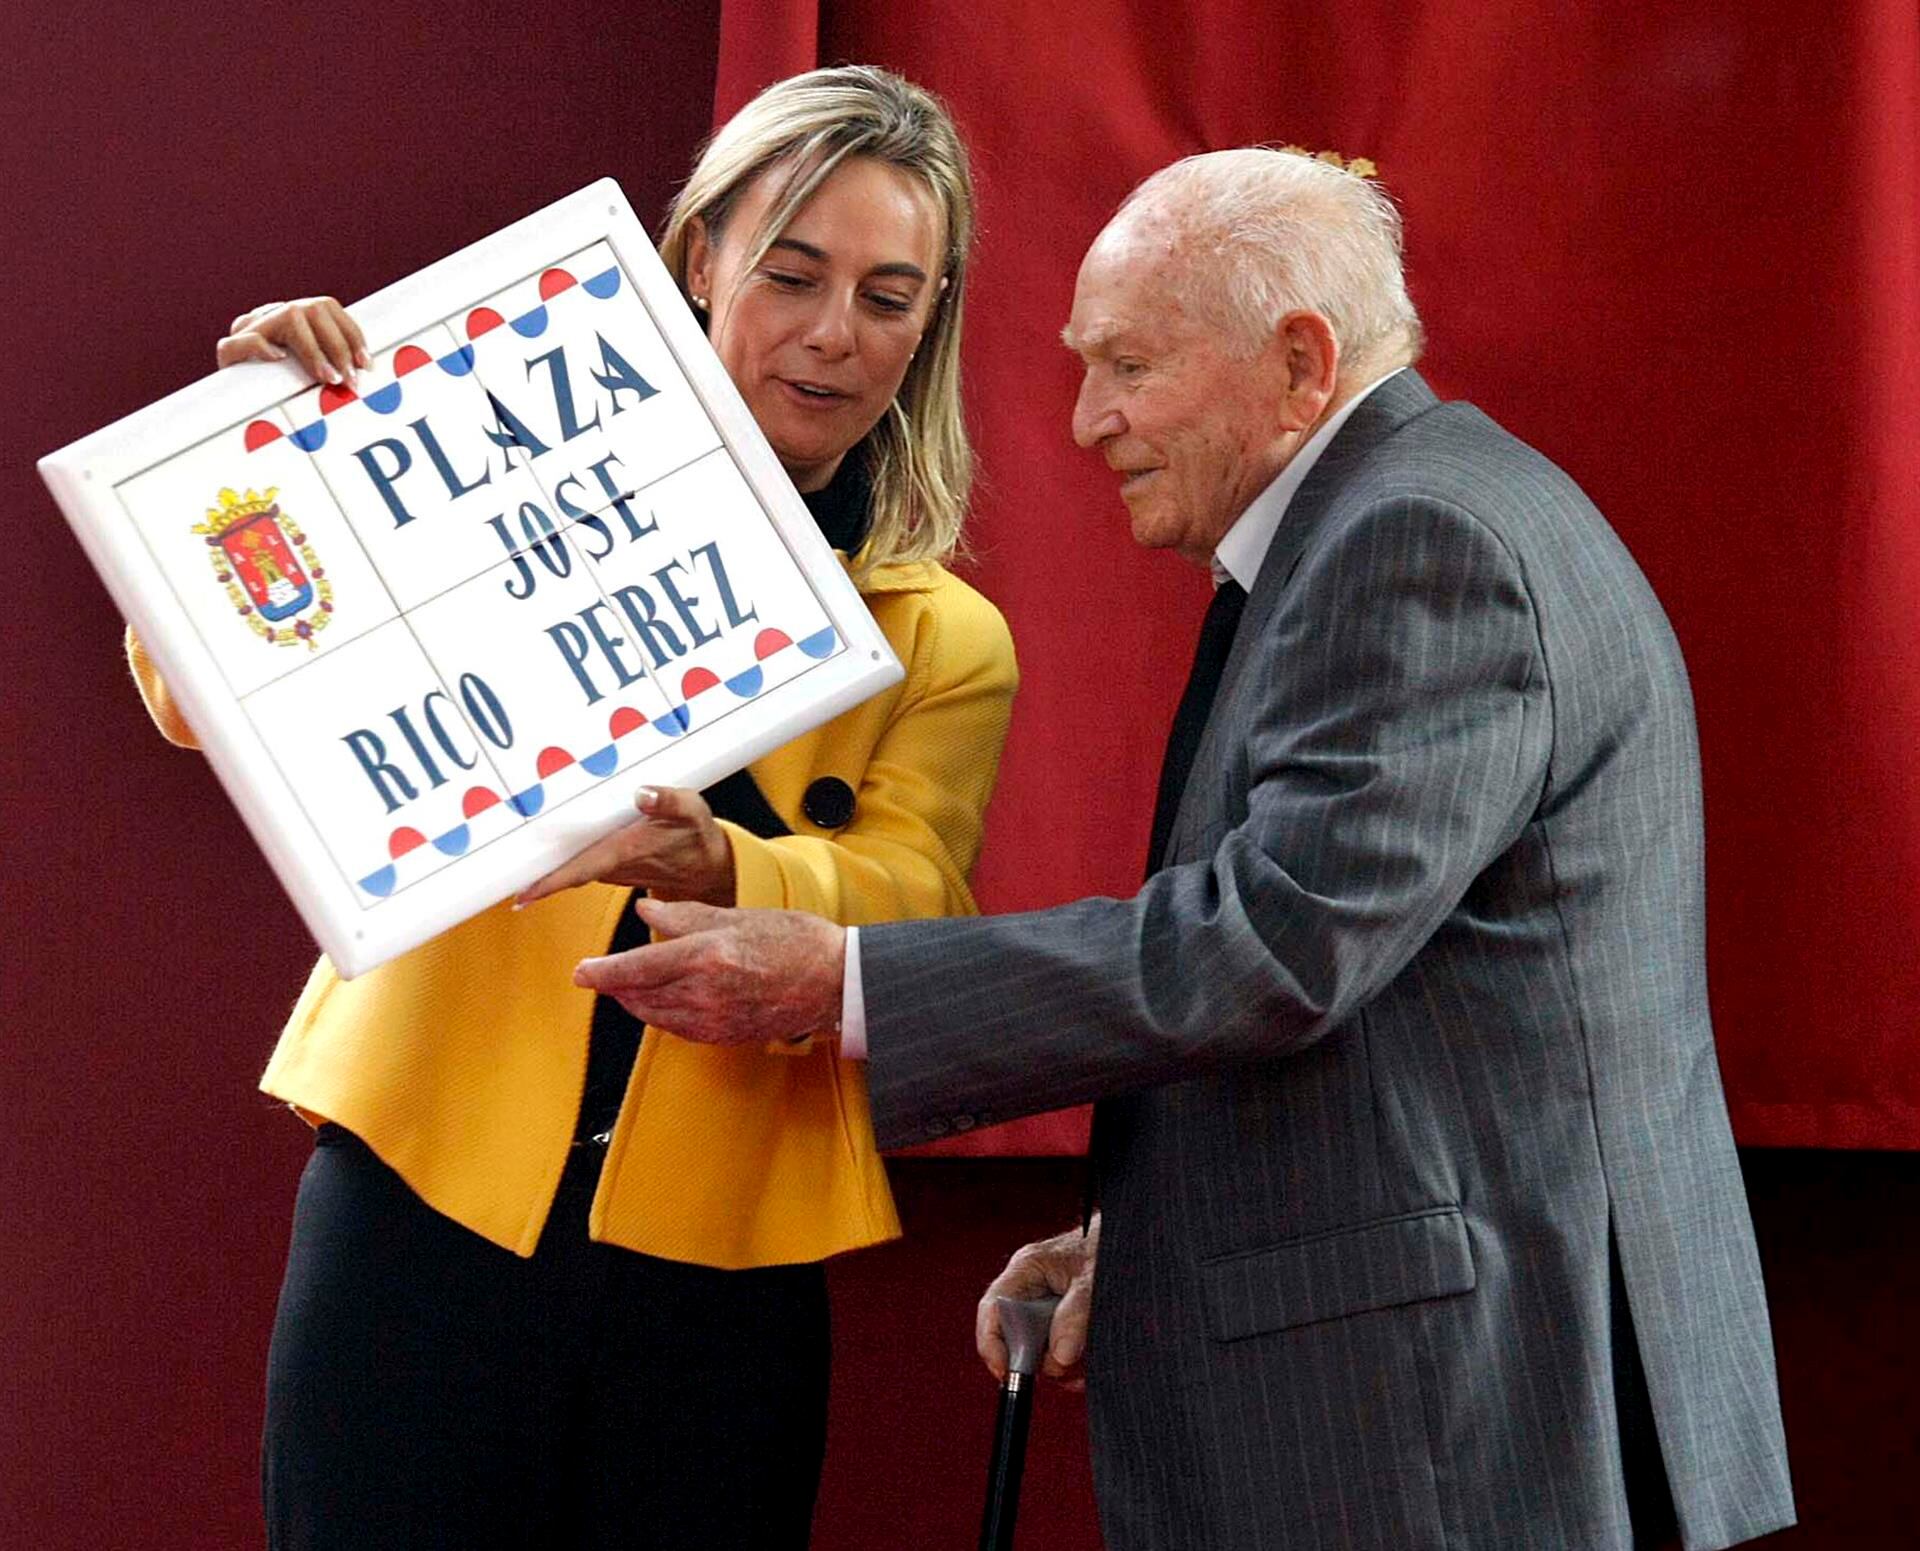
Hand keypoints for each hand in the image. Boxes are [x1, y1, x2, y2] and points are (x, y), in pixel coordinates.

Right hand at [216, 296, 368, 385]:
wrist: (235, 403)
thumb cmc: (283, 391)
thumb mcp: (313, 375)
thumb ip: (334, 365)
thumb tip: (367, 372)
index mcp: (292, 315)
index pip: (326, 308)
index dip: (351, 334)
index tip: (366, 364)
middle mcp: (272, 315)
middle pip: (312, 310)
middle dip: (339, 347)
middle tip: (350, 380)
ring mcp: (249, 328)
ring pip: (287, 318)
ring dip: (314, 351)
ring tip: (328, 378)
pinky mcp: (229, 350)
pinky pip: (244, 339)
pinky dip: (262, 347)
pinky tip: (279, 360)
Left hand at [518, 786, 734, 907]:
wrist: (706, 868)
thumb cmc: (696, 835)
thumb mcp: (692, 811)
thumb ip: (668, 801)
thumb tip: (642, 794)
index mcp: (626, 851)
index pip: (581, 869)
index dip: (550, 881)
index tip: (522, 894)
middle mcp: (611, 865)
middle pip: (562, 872)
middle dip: (529, 876)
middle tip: (490, 878)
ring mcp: (607, 867)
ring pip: (566, 868)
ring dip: (538, 868)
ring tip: (500, 862)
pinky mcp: (607, 864)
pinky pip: (575, 863)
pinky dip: (555, 861)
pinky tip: (535, 853)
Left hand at [573, 899, 843, 1043]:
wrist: (836, 982)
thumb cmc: (795, 940)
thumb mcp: (737, 916)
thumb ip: (685, 915)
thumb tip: (647, 910)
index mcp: (707, 956)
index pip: (638, 967)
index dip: (603, 971)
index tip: (581, 971)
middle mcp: (705, 993)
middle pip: (639, 995)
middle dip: (614, 986)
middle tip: (597, 974)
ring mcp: (715, 1020)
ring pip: (655, 1015)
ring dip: (634, 1001)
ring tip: (626, 985)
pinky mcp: (724, 1036)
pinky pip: (678, 1029)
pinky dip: (661, 1015)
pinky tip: (662, 1002)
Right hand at [976, 1214, 1098, 1388]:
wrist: (1130, 1240)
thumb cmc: (1108, 1247)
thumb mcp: (1092, 1280)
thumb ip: (1075, 1316)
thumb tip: (1060, 1357)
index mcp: (1026, 1270)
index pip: (993, 1310)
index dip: (993, 1344)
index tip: (1009, 1372)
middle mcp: (1030, 1291)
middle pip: (1016, 1338)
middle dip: (1040, 1359)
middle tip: (1068, 1364)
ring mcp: (1045, 1310)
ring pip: (1039, 1352)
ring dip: (1063, 1365)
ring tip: (1090, 1357)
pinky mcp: (1063, 1325)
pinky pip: (1058, 1355)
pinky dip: (1075, 1365)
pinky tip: (1092, 1360)